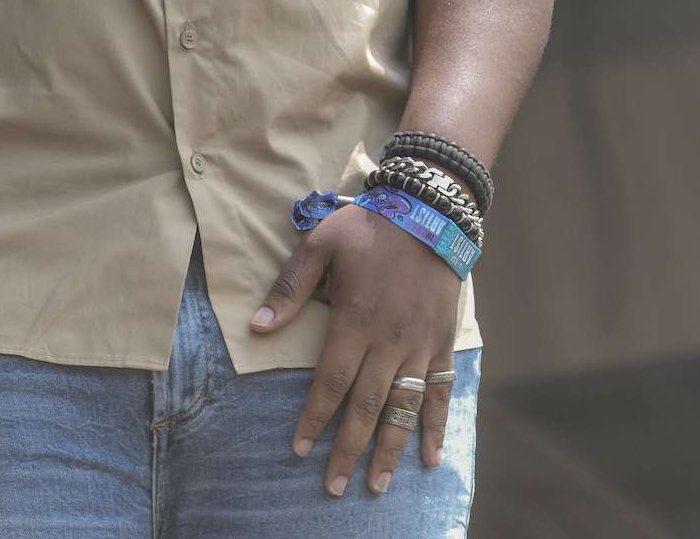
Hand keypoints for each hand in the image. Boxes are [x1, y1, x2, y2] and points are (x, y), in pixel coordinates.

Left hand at [250, 204, 460, 498]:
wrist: (428, 212)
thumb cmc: (369, 229)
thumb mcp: (321, 245)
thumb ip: (290, 287)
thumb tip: (258, 326)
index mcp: (355, 320)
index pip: (330, 382)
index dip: (314, 418)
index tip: (300, 449)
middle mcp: (388, 342)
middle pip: (365, 407)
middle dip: (348, 450)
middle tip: (333, 487)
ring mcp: (418, 346)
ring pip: (402, 408)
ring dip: (389, 450)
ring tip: (376, 486)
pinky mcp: (441, 344)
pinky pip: (438, 392)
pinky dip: (434, 426)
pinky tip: (430, 458)